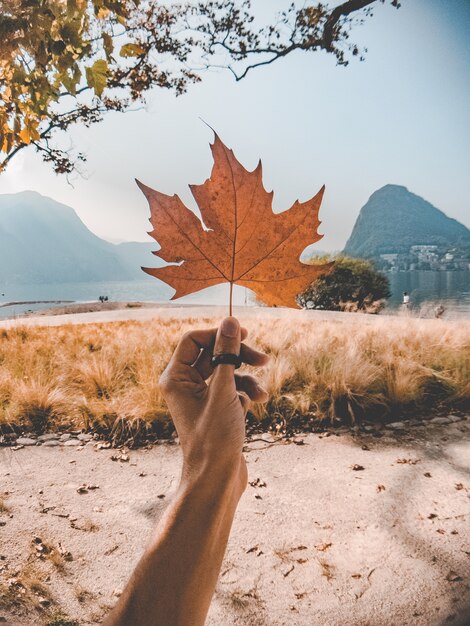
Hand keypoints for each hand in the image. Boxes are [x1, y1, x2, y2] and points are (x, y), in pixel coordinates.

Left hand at [159, 317, 268, 487]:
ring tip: (260, 392)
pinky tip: (255, 403)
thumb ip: (227, 353)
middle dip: (238, 356)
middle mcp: (184, 385)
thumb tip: (230, 321)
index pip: (193, 340)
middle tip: (262, 359)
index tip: (244, 334)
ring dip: (246, 377)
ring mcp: (201, 397)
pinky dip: (245, 392)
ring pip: (226, 371)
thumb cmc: (214, 438)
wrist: (217, 479)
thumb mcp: (223, 390)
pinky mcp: (216, 409)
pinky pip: (232, 388)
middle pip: (213, 354)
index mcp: (175, 378)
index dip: (218, 334)